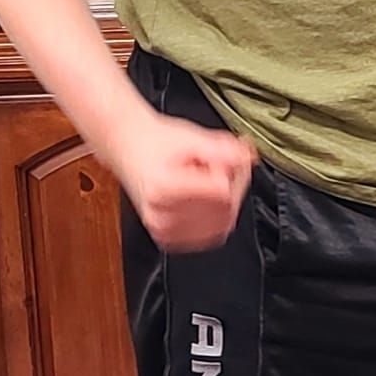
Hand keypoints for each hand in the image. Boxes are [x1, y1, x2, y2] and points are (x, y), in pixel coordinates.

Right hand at [113, 110, 257, 251]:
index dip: (230, 173)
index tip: (220, 160)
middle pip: (225, 210)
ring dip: (223, 204)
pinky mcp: (168, 238)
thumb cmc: (155, 143)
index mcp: (164, 190)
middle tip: (214, 167)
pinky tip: (201, 200)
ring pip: (222, 224)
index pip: (223, 193)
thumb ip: (223, 150)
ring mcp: (164, 231)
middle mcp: (161, 216)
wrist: (128, 148)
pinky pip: (210, 234)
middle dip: (230, 188)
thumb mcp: (192, 137)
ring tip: (204, 181)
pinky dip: (214, 217)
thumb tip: (247, 159)